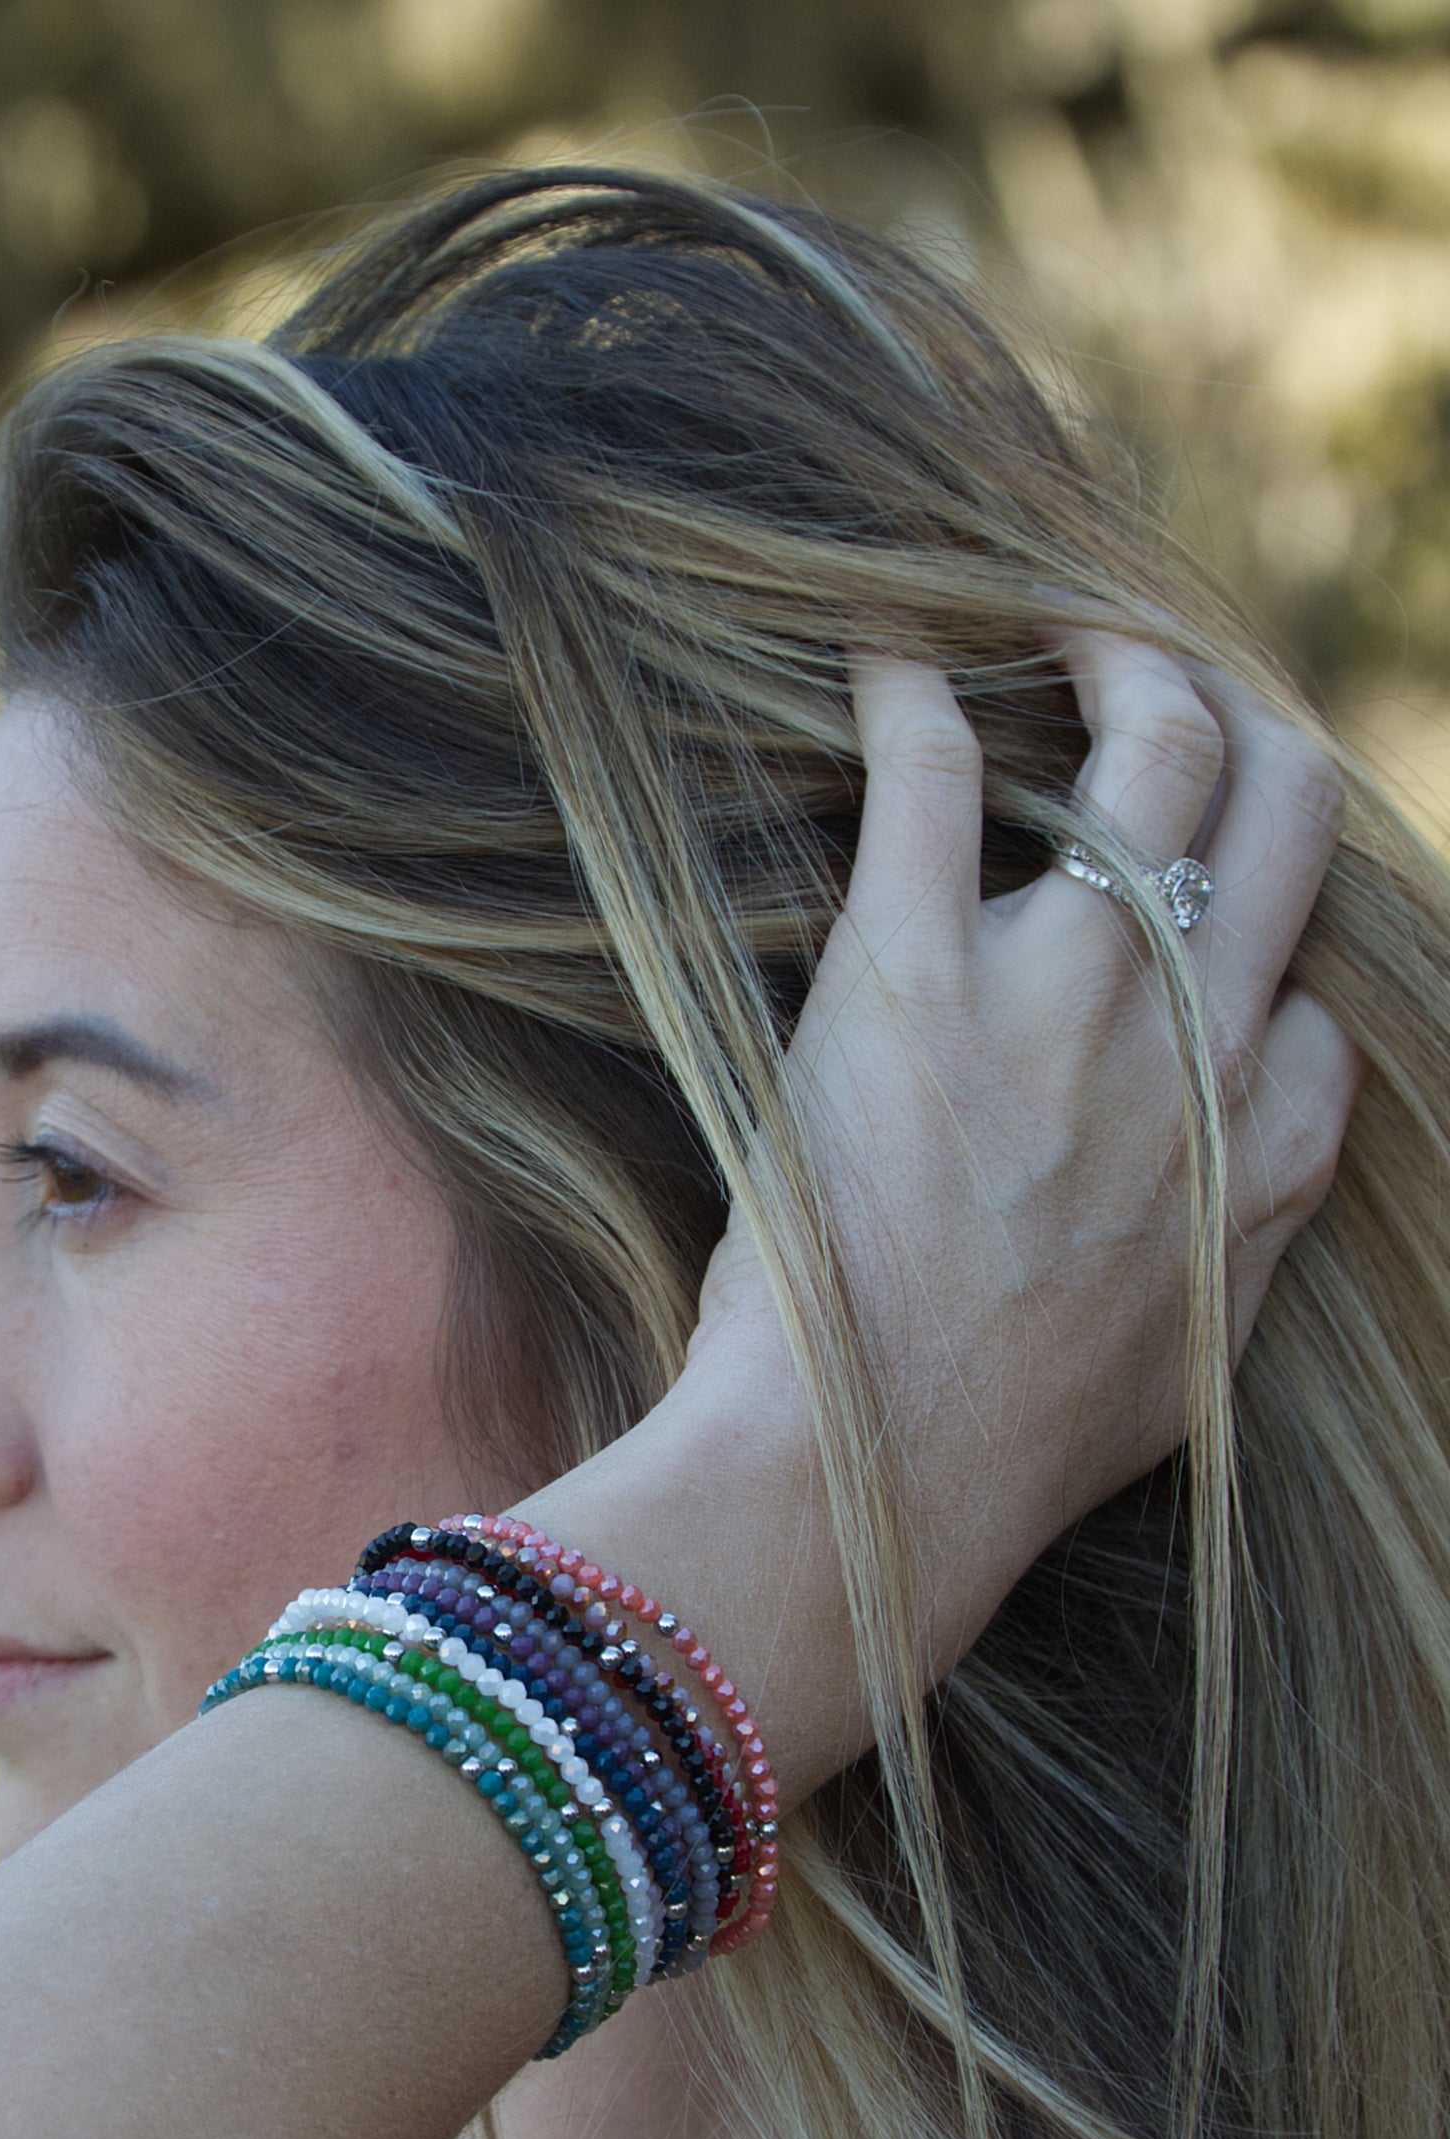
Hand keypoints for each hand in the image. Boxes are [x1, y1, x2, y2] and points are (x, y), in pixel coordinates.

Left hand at [681, 635, 1360, 1670]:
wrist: (868, 1472)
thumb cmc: (1001, 1455)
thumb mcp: (1182, 1380)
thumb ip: (1236, 1262)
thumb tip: (1244, 1204)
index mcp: (1263, 1147)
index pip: (1313, 993)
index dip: (1258, 947)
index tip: (1191, 928)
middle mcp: (1196, 1037)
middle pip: (1282, 814)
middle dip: (1240, 726)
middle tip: (1164, 690)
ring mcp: (1064, 985)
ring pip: (1155, 752)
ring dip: (1119, 661)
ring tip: (1065, 624)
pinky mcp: (913, 967)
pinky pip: (934, 778)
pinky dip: (913, 695)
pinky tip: (886, 656)